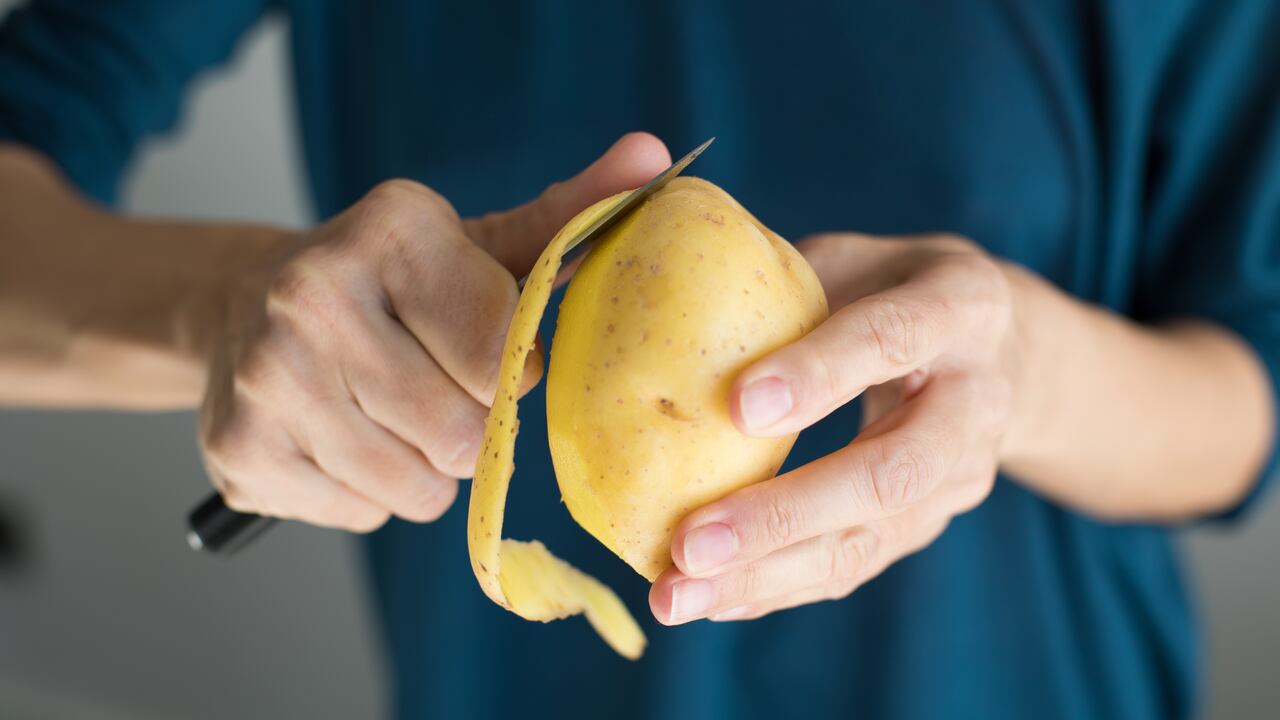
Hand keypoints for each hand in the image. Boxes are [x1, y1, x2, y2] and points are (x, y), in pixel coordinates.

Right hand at [199, 133, 671, 530]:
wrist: (240, 306)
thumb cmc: (393, 284)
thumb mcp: (478, 244)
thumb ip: (568, 215)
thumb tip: (655, 158)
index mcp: (389, 231)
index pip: (503, 353)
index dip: (513, 369)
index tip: (489, 349)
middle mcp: (313, 297)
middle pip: (461, 434)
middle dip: (472, 430)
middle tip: (440, 389)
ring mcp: (267, 379)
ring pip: (416, 489)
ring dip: (425, 469)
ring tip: (391, 412)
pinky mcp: (240, 452)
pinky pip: (362, 515)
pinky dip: (370, 494)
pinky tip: (343, 436)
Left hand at [651, 233, 1017, 622]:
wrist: (1000, 348)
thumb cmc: (894, 285)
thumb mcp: (856, 256)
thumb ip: (788, 281)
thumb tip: (672, 301)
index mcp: (961, 305)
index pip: (893, 338)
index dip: (821, 374)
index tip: (737, 407)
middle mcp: (976, 398)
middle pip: (892, 471)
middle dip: (785, 514)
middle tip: (690, 544)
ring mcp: (962, 473)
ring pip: (870, 538)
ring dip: (768, 575)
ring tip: (678, 597)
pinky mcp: (930, 522)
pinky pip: (855, 563)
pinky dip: (779, 587)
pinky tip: (711, 598)